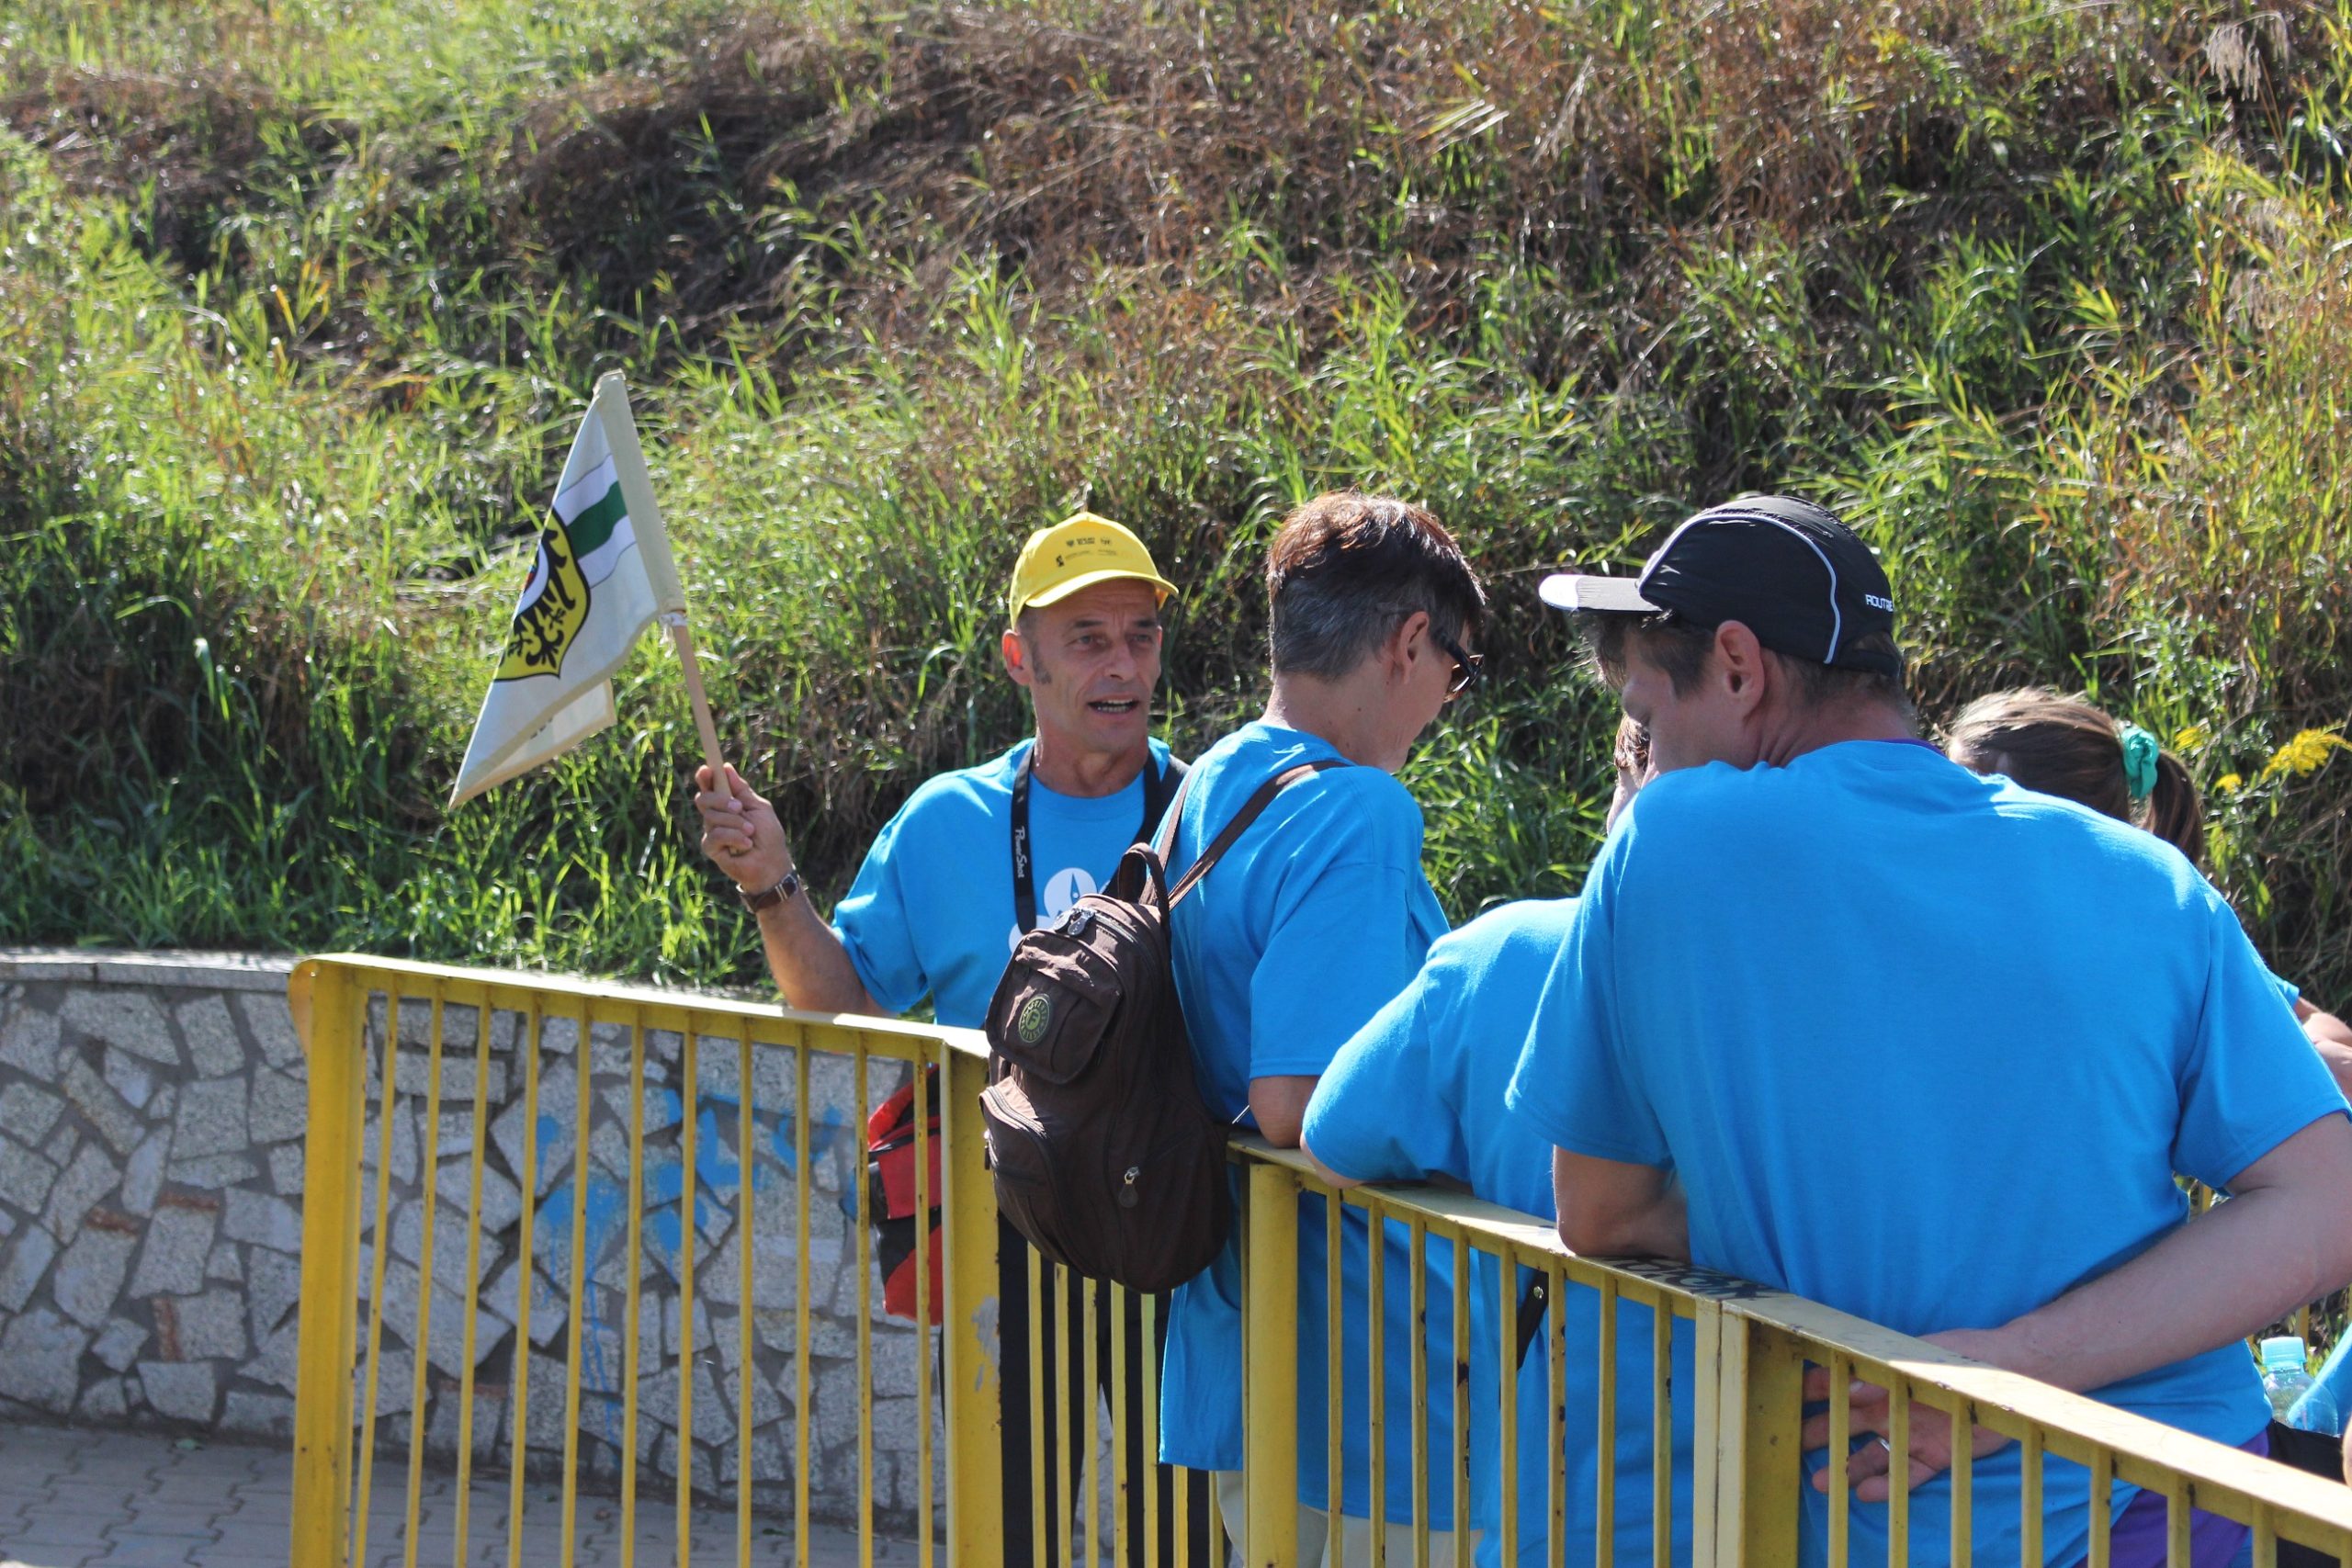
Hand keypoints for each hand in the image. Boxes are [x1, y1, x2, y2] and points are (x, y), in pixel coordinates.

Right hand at [694, 764, 792, 892]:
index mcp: (727, 803)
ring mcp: (711, 831)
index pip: (710, 786)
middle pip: (703, 798)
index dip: (705, 777)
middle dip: (721, 801)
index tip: (707, 768)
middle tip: (739, 808)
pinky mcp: (710, 847)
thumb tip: (726, 767)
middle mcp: (716, 815)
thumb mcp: (758, 807)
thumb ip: (741, 790)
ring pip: (711, 817)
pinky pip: (714, 835)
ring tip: (751, 832)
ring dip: (736, 823)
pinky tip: (746, 845)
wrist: (771, 864)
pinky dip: (733, 837)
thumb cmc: (768, 836)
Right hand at [1799, 1328, 2013, 1501]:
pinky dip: (1887, 1485)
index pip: (1837, 1385)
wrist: (2010, 1374)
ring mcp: (1912, 1433)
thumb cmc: (1960, 1356)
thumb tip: (1849, 1390)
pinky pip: (1906, 1475)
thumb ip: (1882, 1375)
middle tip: (1791, 1448)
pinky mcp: (1937, 1455)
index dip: (1812, 1391)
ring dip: (1846, 1467)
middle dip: (1818, 1434)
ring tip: (1822, 1482)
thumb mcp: (1917, 1358)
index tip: (1788, 1400)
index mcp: (1881, 1379)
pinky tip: (1864, 1493)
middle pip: (1845, 1423)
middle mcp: (1891, 1407)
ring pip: (1870, 1455)